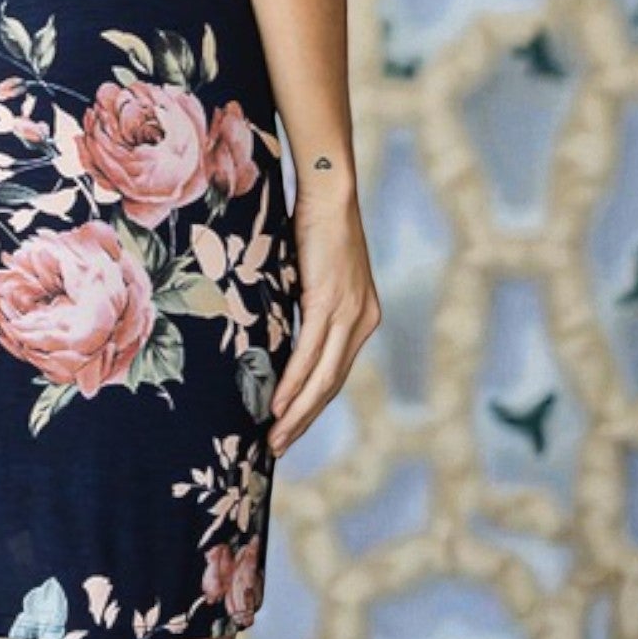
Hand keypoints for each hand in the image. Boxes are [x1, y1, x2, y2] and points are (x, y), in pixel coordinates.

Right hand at [267, 180, 379, 456]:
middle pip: (332, 385)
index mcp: (363, 317)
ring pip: (324, 378)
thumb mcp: (313, 276)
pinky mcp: (330, 302)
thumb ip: (305, 306)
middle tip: (278, 446)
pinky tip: (277, 403)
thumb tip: (275, 331)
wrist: (330, 191)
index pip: (337, 373)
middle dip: (304, 420)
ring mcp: (349, 314)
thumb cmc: (315, 226)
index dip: (313, 404)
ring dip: (297, 412)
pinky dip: (294, 382)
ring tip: (274, 437)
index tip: (290, 426)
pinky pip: (311, 353)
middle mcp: (363, 321)